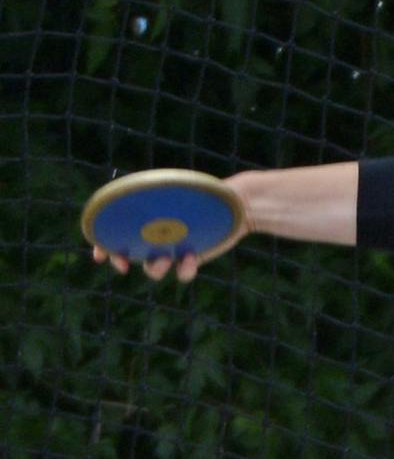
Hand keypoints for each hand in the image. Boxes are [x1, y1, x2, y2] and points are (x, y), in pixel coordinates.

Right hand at [90, 174, 253, 284]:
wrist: (230, 203)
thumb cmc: (199, 189)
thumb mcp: (173, 185)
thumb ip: (151, 189)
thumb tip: (122, 186)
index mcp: (142, 218)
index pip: (115, 233)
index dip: (103, 246)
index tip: (99, 254)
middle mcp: (152, 236)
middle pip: (127, 256)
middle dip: (120, 261)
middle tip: (122, 265)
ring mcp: (170, 250)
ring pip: (153, 269)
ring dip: (154, 268)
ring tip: (166, 258)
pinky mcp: (189, 259)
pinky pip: (182, 274)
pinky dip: (184, 269)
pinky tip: (191, 256)